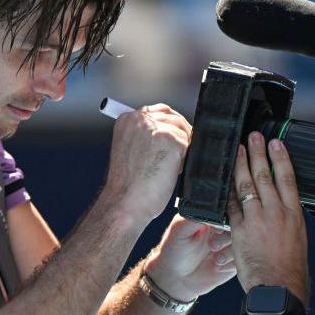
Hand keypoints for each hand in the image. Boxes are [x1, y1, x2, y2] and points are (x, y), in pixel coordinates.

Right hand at [100, 104, 190, 221]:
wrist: (126, 202)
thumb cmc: (128, 185)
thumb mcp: (131, 151)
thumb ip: (146, 137)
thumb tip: (172, 132)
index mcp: (127, 120)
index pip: (157, 111)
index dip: (169, 125)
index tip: (174, 139)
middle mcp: (139, 118)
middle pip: (173, 117)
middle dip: (180, 135)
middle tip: (178, 156)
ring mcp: (154, 127)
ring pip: (182, 131)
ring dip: (182, 149)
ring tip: (169, 168)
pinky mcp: (169, 139)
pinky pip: (188, 144)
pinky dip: (184, 160)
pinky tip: (172, 172)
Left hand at [144, 215, 235, 301]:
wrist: (176, 278)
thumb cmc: (174, 250)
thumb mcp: (179, 229)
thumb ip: (194, 216)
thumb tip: (211, 207)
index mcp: (212, 216)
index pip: (230, 208)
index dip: (227, 217)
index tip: (216, 229)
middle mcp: (224, 228)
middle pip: (242, 224)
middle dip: (229, 235)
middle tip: (212, 245)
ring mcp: (231, 245)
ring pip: (245, 242)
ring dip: (230, 251)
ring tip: (214, 258)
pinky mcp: (235, 261)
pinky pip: (244, 258)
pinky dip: (231, 263)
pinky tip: (217, 266)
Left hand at [227, 132, 308, 303]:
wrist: (278, 290)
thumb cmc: (291, 270)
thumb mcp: (298, 239)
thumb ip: (288, 220)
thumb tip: (283, 209)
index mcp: (294, 214)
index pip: (287, 178)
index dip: (280, 158)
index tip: (275, 144)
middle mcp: (276, 213)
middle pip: (265, 175)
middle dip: (258, 153)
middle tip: (253, 137)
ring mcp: (257, 219)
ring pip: (247, 185)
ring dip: (241, 164)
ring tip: (238, 149)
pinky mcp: (240, 229)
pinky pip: (231, 205)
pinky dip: (228, 190)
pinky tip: (224, 179)